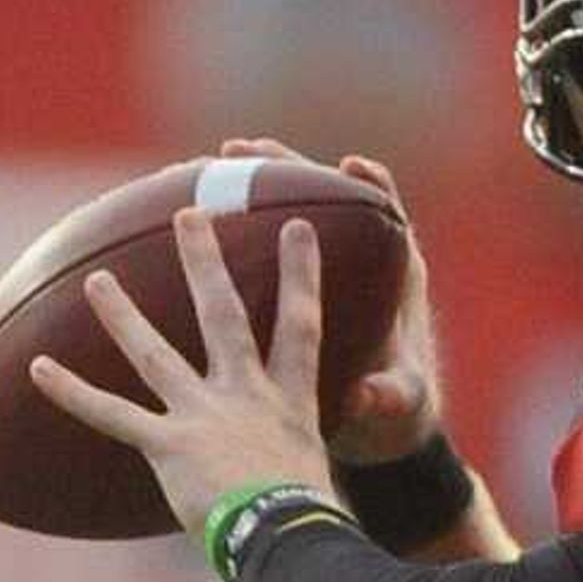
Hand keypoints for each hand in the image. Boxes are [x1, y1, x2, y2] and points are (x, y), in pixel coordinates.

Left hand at [28, 207, 339, 530]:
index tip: (297, 227)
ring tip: (95, 280)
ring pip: (155, 355)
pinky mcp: (169, 445)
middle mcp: (245, 396)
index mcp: (288, 402)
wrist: (285, 535)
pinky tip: (37, 368)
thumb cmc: (308, 519)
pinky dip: (71, 392)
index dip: (300, 274)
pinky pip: (111, 414)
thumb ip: (300, 459)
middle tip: (189, 214)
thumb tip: (306, 479)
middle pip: (223, 316)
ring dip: (122, 315)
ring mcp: (204, 416)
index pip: (300, 325)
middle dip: (205, 262)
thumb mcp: (315, 476)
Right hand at [215, 137, 441, 464]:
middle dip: (284, 167)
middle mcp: (356, 267)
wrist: (379, 432)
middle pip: (321, 199)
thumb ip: (386, 398)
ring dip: (246, 186)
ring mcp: (317, 276)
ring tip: (205, 166)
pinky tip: (186, 216)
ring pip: (281, 216)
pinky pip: (256, 250)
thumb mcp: (396, 407)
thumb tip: (371, 393)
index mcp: (393, 284)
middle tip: (240, 149)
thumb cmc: (396, 415)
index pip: (389, 216)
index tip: (348, 165)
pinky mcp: (289, 294)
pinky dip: (227, 230)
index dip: (372, 187)